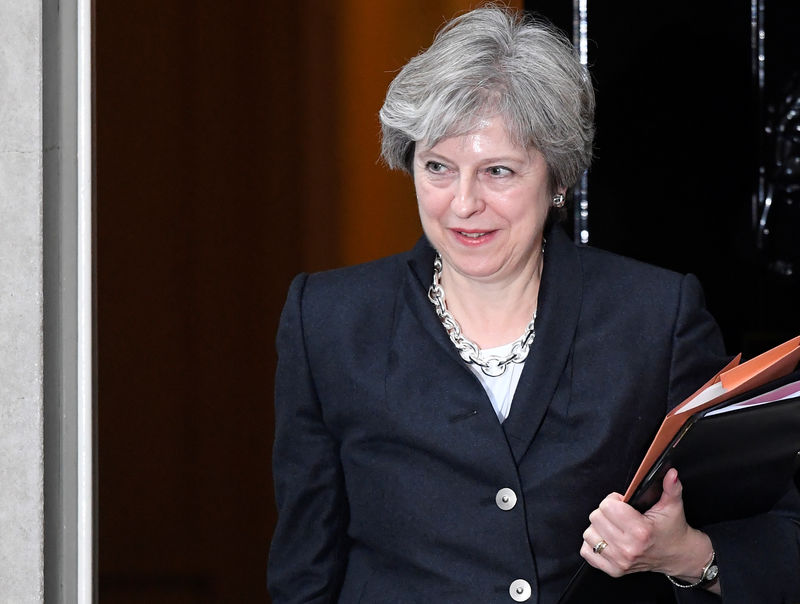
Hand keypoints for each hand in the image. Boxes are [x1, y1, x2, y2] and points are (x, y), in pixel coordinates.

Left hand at [580, 468, 713, 580]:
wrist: (678, 555)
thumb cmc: (672, 529)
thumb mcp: (673, 505)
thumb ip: (671, 487)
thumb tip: (670, 472)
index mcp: (640, 531)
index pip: (607, 506)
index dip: (614, 500)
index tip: (624, 503)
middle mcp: (628, 548)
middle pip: (596, 518)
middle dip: (606, 512)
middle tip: (620, 515)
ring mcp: (620, 562)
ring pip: (589, 534)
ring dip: (599, 528)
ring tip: (614, 527)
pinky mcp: (613, 570)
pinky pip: (587, 552)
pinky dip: (594, 544)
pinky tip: (608, 539)